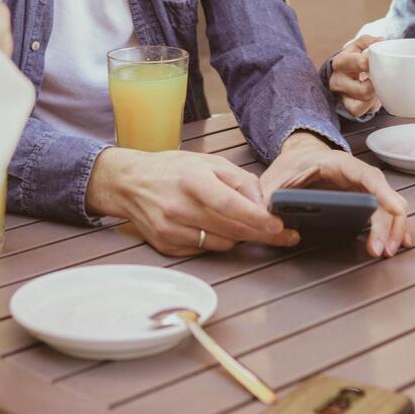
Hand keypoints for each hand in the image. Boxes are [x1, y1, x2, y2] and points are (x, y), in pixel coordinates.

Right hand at [85, 147, 298, 255]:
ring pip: (221, 244)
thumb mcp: (207, 162)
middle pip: (231, 229)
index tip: (279, 226)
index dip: (257, 219)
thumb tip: (263, 203)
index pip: (230, 204)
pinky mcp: (166, 246)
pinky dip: (217, 242)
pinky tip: (213, 228)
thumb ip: (239, 180)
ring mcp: (171, 230)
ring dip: (239, 237)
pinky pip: (205, 250)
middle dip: (262, 234)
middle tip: (285, 235)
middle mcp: (179, 207)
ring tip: (242, 224)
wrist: (129, 183)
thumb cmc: (172, 170)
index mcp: (192, 180)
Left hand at [259, 132, 412, 257]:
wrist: (299, 157)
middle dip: (387, 224)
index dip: (382, 192)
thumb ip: (268, 194)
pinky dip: (395, 228)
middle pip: (382, 196)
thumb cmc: (291, 166)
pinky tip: (399, 244)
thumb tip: (262, 214)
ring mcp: (364, 189)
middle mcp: (357, 175)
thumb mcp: (276, 178)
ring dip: (393, 230)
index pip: (366, 175)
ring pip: (389, 207)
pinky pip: (386, 214)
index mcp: (338, 164)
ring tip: (387, 252)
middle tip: (380, 249)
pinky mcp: (366, 202)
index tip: (396, 209)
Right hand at [328, 34, 383, 117]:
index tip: (383, 63)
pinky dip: (369, 106)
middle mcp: (337, 80)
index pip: (363, 64)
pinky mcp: (345, 106)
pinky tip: (371, 98)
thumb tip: (382, 41)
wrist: (340, 74)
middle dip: (377, 85)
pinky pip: (360, 111)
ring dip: (374, 96)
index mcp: (341, 62)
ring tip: (376, 87)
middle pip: (365, 89)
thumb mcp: (358, 46)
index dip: (377, 65)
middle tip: (381, 78)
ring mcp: (340, 95)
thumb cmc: (353, 59)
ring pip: (364, 102)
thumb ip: (369, 41)